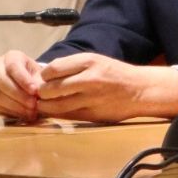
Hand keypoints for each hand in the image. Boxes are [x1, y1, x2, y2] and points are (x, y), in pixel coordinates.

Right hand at [0, 50, 43, 121]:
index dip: (23, 80)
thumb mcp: (40, 75)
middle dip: (18, 95)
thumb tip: (40, 92)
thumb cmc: (35, 77)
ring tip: (30, 112)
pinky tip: (22, 115)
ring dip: (14, 105)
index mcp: (11, 57)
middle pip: (2, 81)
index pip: (13, 66)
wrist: (27, 85)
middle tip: (33, 105)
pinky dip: (9, 112)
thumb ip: (40, 82)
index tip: (35, 91)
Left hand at [33, 53, 177, 122]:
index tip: (42, 79)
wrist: (140, 90)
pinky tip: (55, 112)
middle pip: (51, 89)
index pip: (53, 69)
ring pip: (57, 106)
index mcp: (88, 62)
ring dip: (45, 106)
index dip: (43, 76)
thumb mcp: (95, 60)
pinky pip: (67, 116)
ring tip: (43, 105)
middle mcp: (89, 79)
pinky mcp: (93, 115)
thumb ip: (72, 66)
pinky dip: (58, 114)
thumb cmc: (114, 74)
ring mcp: (91, 98)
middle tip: (38, 95)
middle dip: (41, 93)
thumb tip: (46, 74)